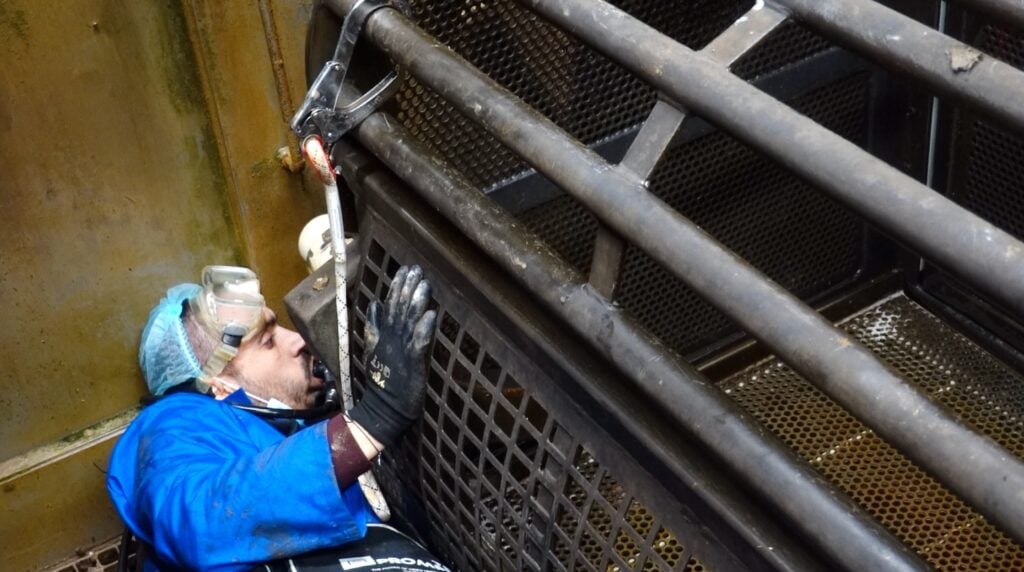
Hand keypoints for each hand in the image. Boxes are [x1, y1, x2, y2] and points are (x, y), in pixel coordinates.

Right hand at [351, 265, 436, 446]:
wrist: (382, 409)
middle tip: (416, 269)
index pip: (391, 304)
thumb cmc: (383, 381)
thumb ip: (374, 327)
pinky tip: (432, 314)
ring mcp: (402, 349)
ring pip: (410, 320)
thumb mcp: (373, 350)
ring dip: (417, 301)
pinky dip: (425, 328)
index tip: (406, 269)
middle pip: (400, 308)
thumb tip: (374, 304)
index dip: (398, 286)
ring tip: (425, 283)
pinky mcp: (413, 363)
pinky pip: (420, 343)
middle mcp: (392, 338)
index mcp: (384, 334)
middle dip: (408, 287)